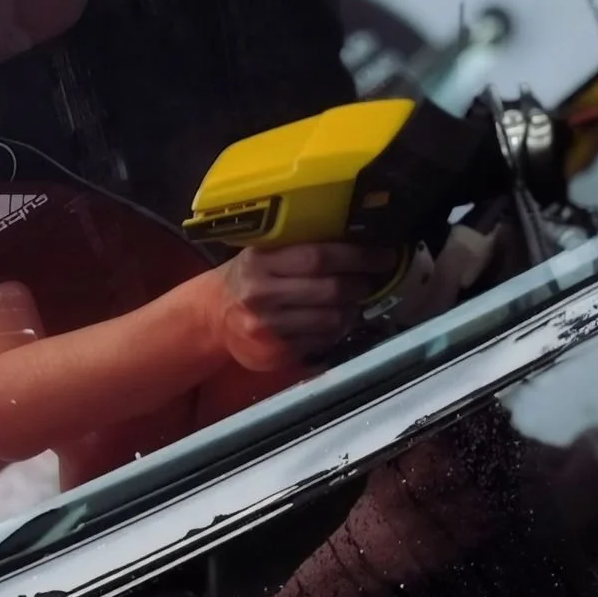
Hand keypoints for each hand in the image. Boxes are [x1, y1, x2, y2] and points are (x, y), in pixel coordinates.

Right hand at [215, 242, 399, 368]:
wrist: (214, 317)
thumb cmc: (249, 278)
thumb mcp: (264, 254)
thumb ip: (299, 248)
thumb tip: (358, 242)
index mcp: (260, 262)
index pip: (318, 257)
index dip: (358, 257)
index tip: (383, 256)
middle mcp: (261, 295)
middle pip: (330, 290)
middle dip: (360, 284)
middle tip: (370, 279)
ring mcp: (268, 328)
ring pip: (331, 319)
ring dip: (351, 310)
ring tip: (352, 301)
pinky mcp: (274, 354)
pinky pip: (322, 341)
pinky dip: (335, 330)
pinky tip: (332, 321)